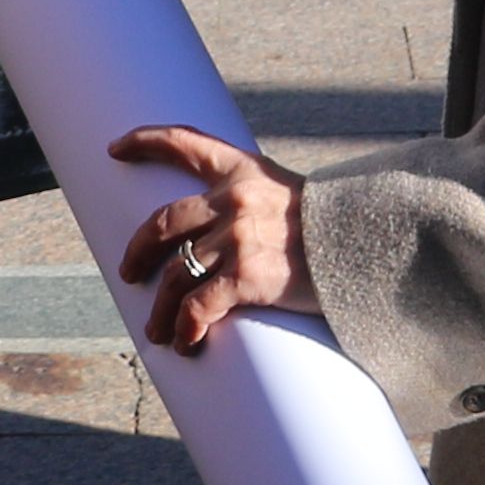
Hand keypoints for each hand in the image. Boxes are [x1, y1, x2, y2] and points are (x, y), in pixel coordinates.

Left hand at [110, 124, 312, 351]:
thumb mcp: (293, 196)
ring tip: (157, 331)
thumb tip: (225, 235)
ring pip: (175, 275)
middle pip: (163, 224)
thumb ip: (256, 205)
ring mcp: (238, 238)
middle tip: (129, 275)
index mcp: (244, 170)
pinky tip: (185, 342)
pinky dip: (185, 328)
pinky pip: (198, 307)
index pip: (185, 143)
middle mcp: (234, 200)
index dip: (145, 142)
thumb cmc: (334, 228)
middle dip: (138, 252)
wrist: (369, 244)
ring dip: (160, 309)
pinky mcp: (248, 277)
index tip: (115, 149)